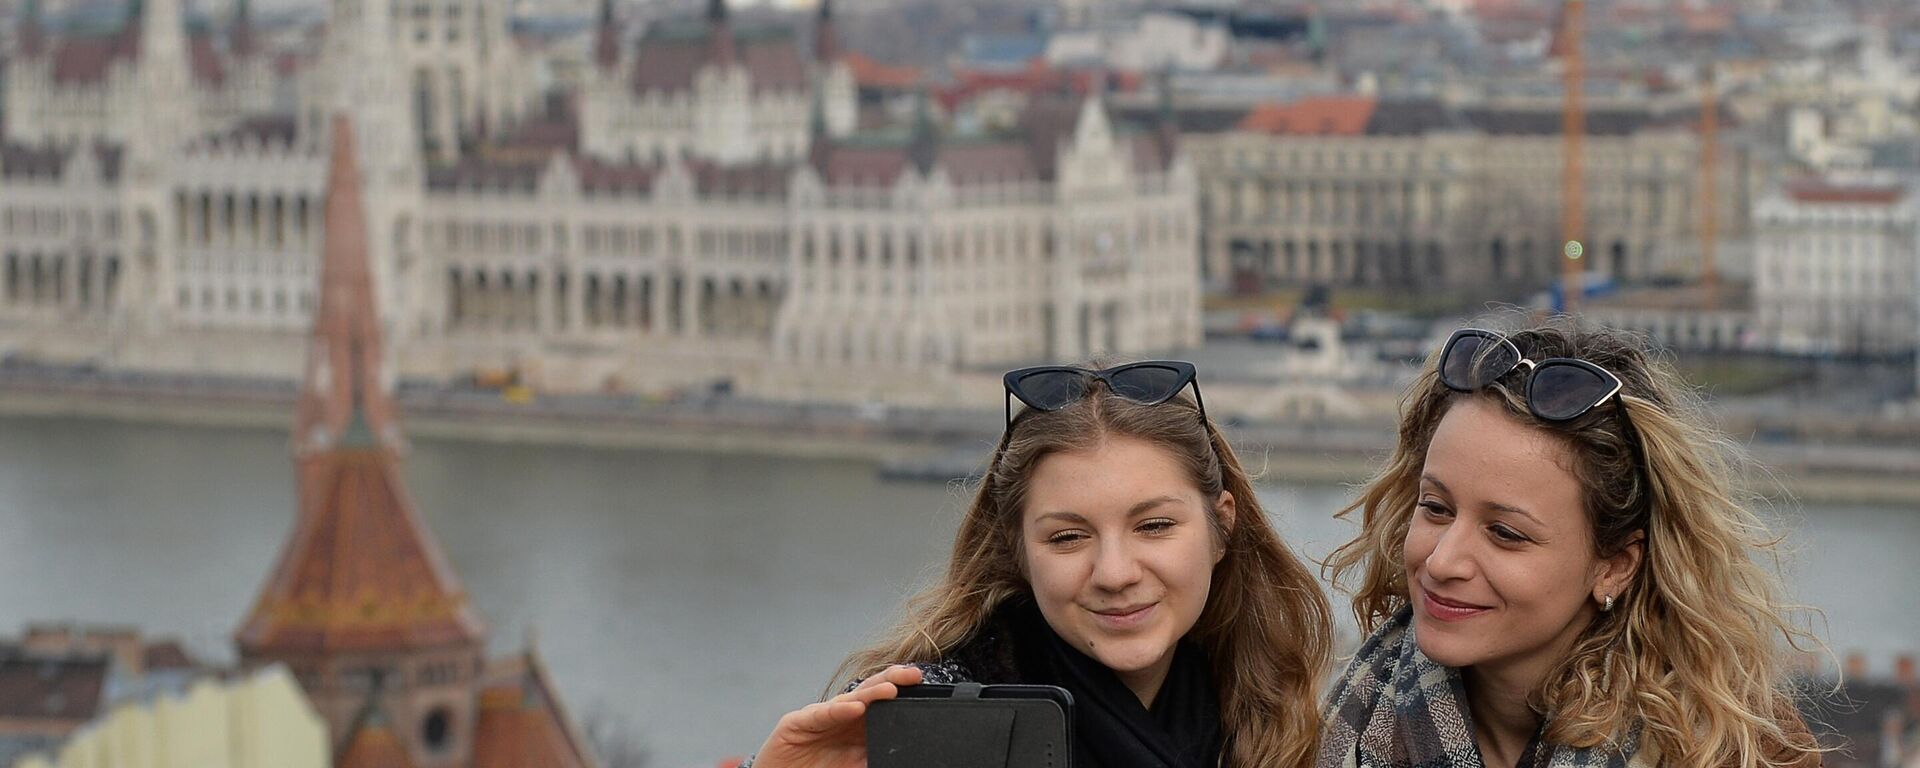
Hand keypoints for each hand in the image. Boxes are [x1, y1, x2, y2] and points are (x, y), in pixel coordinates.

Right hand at [750, 665, 924, 767]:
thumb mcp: (853, 767)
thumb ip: (874, 757)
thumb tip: (902, 755)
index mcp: (856, 725)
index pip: (882, 703)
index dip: (902, 692)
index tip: (923, 684)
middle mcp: (840, 716)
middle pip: (869, 693)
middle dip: (893, 680)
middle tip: (914, 674)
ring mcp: (818, 717)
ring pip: (848, 700)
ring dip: (871, 694)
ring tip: (892, 689)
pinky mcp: (796, 723)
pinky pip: (820, 715)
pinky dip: (838, 711)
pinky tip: (855, 707)